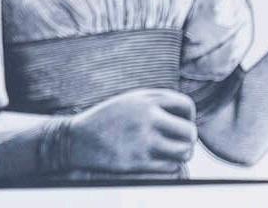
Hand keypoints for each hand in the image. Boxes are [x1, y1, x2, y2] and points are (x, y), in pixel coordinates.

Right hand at [67, 89, 195, 173]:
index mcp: (145, 99)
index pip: (186, 105)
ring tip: (170, 153)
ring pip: (184, 152)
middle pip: (190, 132)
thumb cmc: (107, 119)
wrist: (77, 138)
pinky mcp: (139, 161)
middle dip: (188, 139)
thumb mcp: (129, 101)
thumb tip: (188, 116)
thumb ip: (156, 103)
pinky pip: (171, 168)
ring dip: (180, 155)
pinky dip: (168, 166)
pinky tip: (156, 161)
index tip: (179, 123)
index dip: (188, 116)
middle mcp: (146, 117)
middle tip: (177, 142)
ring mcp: (143, 140)